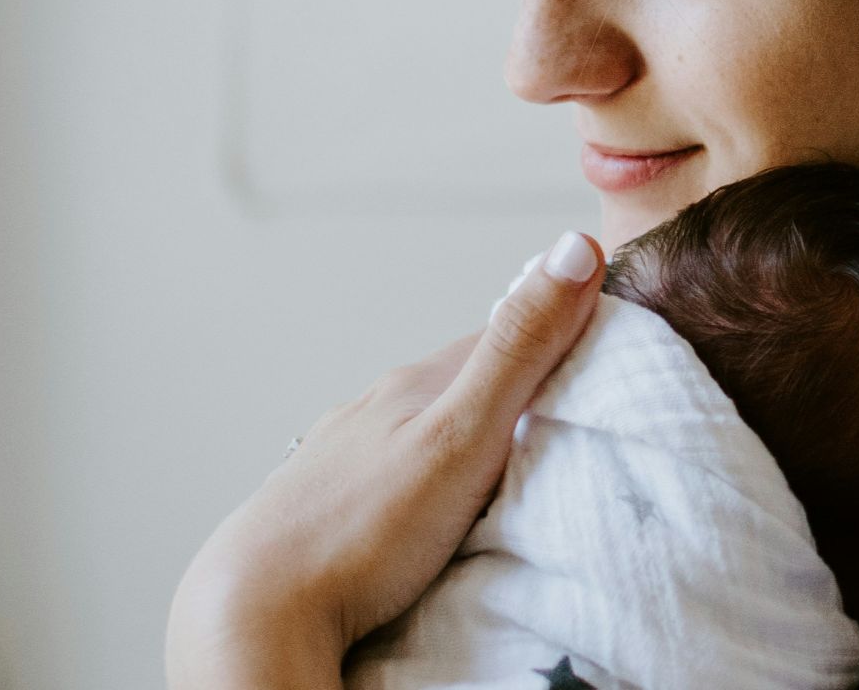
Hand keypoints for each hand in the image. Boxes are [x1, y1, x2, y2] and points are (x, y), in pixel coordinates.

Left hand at [165, 232, 603, 688]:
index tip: (604, 346)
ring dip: (465, 435)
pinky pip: (390, 474)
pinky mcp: (325, 504)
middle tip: (567, 415)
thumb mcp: (462, 435)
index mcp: (414, 385)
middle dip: (512, 389)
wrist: (253, 612)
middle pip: (461, 382)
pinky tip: (428, 505)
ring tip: (504, 466)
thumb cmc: (361, 532)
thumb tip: (573, 247)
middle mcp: (374, 409)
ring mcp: (344, 456)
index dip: (556, 333)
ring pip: (422, 427)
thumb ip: (519, 350)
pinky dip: (423, 477)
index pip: (502, 336)